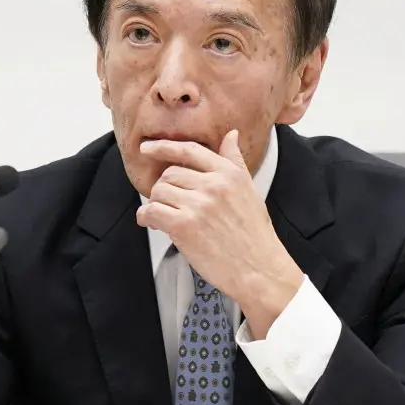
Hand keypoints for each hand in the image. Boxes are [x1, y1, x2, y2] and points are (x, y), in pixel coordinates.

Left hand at [136, 129, 303, 337]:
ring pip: (159, 192)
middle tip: (167, 202)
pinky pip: (152, 211)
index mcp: (229, 173)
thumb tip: (231, 136)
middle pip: (170, 173)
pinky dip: (146, 217)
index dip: (164, 147)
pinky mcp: (184, 226)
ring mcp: (198, 204)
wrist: (259, 269)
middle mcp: (214, 185)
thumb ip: (235, 161)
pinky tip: (151, 222)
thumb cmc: (254, 235)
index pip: (190, 150)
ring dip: (155, 204)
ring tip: (163, 216)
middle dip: (164, 188)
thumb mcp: (249, 190)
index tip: (148, 147)